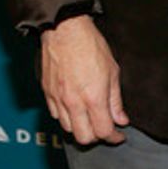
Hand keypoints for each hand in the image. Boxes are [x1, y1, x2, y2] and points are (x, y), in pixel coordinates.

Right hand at [40, 14, 128, 144]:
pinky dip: (66, 117)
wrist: (65, 30)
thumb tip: (121, 119)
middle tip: (104, 128)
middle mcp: (74, 102)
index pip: (103, 132)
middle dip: (96, 137)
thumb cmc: (89, 45)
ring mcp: (58, 99)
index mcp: (93, 98)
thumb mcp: (112, 71)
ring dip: (80, 128)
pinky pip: (55, 116)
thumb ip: (116, 100)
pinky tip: (74, 108)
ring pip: (68, 129)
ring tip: (89, 118)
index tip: (118, 135)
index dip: (113, 137)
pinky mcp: (47, 93)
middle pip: (84, 138)